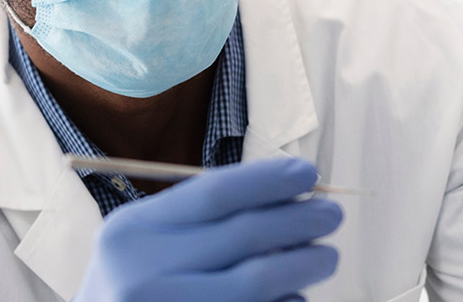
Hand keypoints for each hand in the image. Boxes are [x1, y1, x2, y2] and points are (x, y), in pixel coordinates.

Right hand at [74, 158, 343, 301]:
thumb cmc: (134, 288)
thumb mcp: (144, 244)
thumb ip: (200, 220)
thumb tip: (288, 195)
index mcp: (131, 233)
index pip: (214, 193)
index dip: (269, 179)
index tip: (307, 173)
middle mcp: (144, 274)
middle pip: (244, 234)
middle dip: (301, 219)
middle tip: (331, 214)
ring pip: (259, 281)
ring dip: (306, 264)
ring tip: (326, 256)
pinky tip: (295, 296)